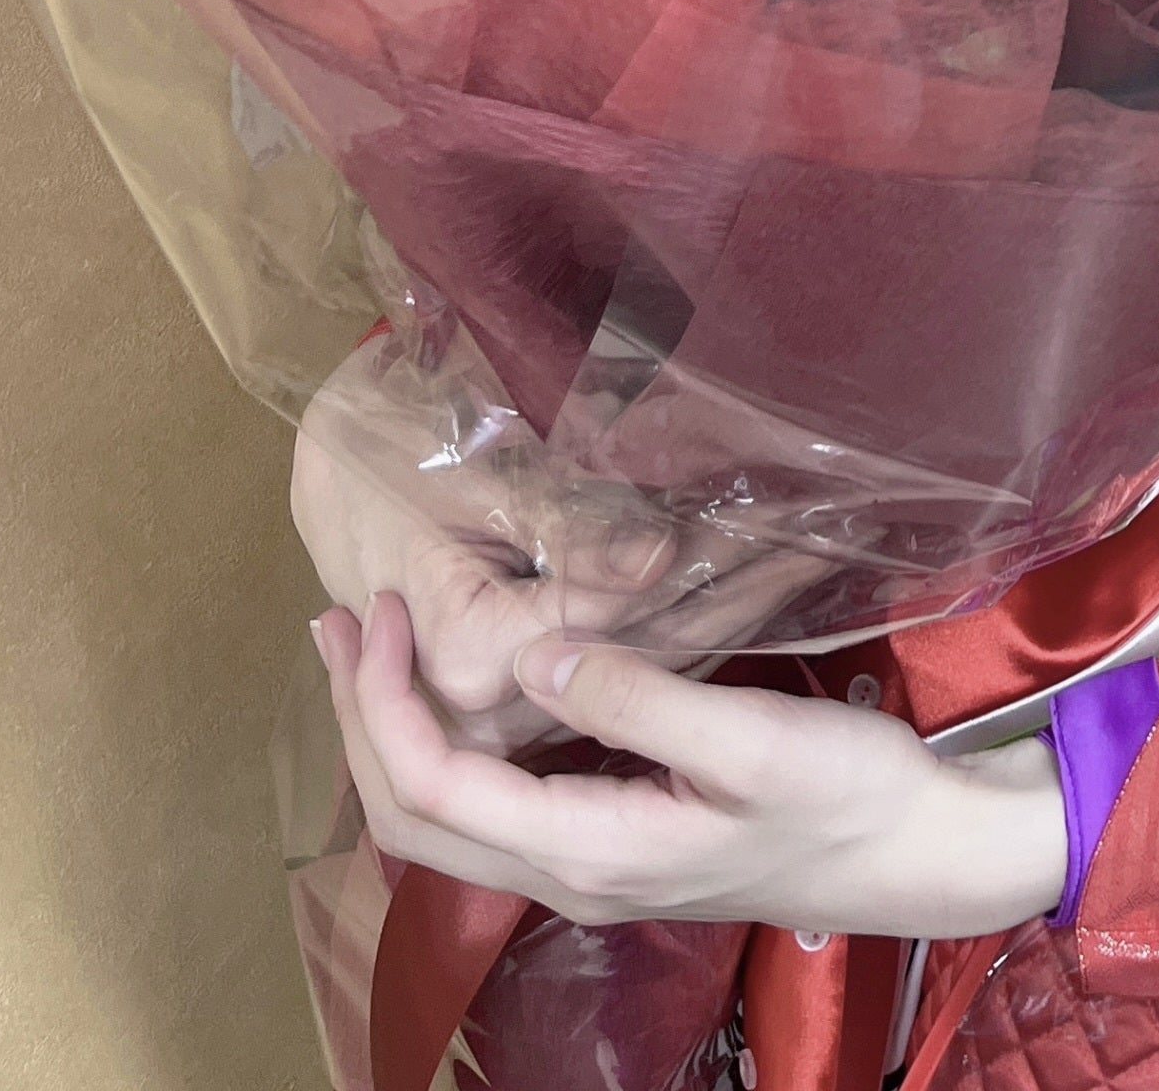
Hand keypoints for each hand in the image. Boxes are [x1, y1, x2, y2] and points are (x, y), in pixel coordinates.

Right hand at [292, 346, 832, 751]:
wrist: (331, 468)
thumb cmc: (390, 449)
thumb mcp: (471, 474)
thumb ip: (563, 527)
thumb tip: (658, 561)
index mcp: (477, 660)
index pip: (629, 629)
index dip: (720, 579)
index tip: (803, 529)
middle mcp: (494, 706)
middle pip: (645, 662)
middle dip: (743, 600)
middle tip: (827, 544)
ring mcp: (507, 709)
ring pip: (640, 671)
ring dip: (725, 613)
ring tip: (809, 557)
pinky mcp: (523, 690)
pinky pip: (620, 668)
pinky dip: (687, 625)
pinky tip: (750, 585)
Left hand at [316, 594, 1067, 939]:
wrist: (921, 854)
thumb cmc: (847, 793)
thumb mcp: (749, 738)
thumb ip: (635, 698)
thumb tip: (526, 658)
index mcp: (588, 851)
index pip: (432, 791)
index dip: (383, 702)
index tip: (381, 608)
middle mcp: (572, 875)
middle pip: (415, 821)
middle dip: (361, 721)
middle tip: (338, 622)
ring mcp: (596, 869)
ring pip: (449, 822)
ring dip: (397, 736)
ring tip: (375, 649)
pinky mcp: (621, 847)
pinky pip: (495, 810)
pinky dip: (450, 749)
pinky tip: (464, 696)